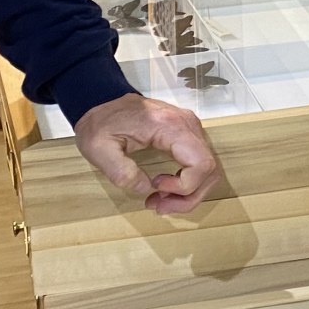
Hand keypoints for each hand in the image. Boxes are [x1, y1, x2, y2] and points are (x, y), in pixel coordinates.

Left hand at [74, 93, 220, 213]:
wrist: (101, 101)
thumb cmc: (100, 123)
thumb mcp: (98, 149)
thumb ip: (121, 172)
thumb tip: (146, 188)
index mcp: (170, 126)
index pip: (201, 163)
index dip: (184, 186)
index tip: (156, 187)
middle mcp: (187, 124)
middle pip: (209, 170)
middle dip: (188, 196)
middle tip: (160, 206)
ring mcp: (190, 128)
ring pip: (208, 169)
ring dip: (189, 193)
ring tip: (161, 201)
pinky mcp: (187, 134)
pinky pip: (199, 163)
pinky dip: (188, 183)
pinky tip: (165, 189)